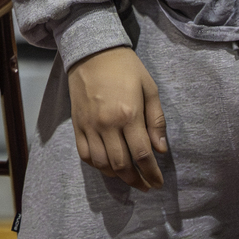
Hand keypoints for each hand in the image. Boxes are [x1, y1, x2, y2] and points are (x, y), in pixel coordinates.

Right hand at [66, 45, 167, 190]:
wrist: (92, 52)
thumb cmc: (126, 68)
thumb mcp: (149, 89)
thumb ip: (156, 121)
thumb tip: (161, 149)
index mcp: (129, 114)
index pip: (142, 155)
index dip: (151, 174)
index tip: (158, 183)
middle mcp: (107, 124)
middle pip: (122, 165)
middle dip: (136, 180)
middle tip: (146, 186)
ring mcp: (89, 126)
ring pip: (102, 164)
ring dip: (117, 176)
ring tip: (129, 178)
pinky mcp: (77, 125)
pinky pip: (85, 154)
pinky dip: (97, 166)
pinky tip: (108, 166)